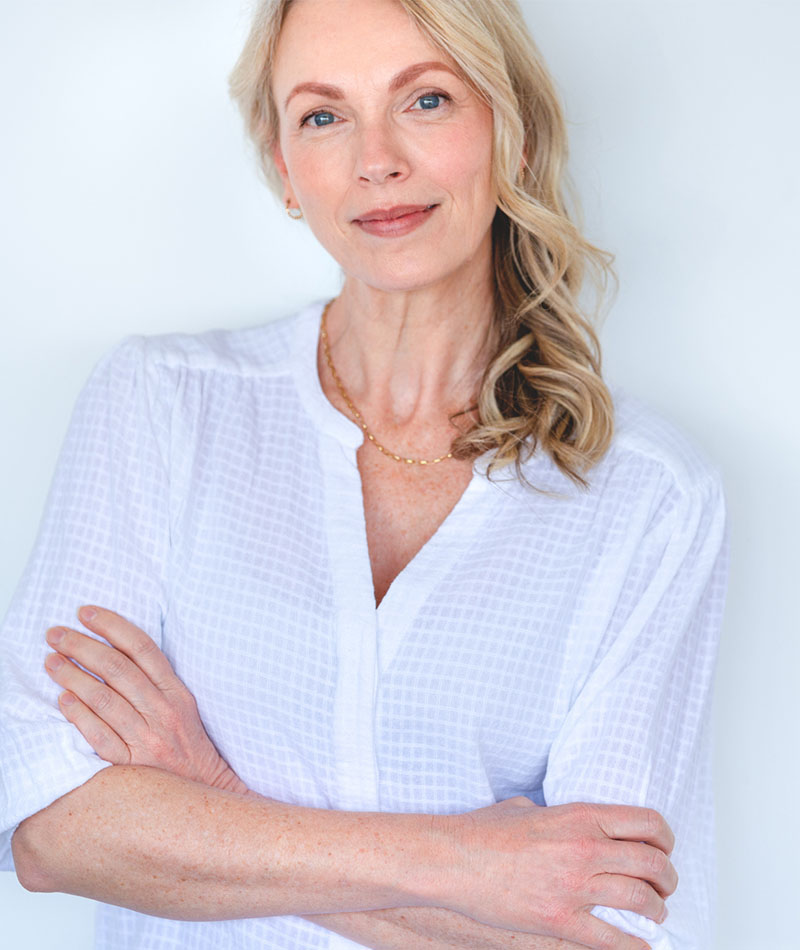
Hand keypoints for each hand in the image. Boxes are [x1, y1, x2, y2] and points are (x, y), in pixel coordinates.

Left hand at [44, 606, 247, 794]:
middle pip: (118, 668)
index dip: (112, 625)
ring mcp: (148, 739)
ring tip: (51, 661)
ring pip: (105, 698)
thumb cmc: (189, 749)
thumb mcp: (184, 708)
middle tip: (56, 634)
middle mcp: (164, 712)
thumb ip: (156, 683)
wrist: (206, 794)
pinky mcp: (133, 766)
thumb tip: (116, 653)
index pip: (142, 648)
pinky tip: (63, 700)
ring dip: (73, 675)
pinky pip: (101, 736)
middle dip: (83, 646)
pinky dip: (80, 716)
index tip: (85, 613)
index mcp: (177, 693)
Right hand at [445, 795, 676, 948]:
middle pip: (653, 863)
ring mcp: (575, 886)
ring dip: (656, 911)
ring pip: (642, 901)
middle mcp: (585, 848)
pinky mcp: (561, 919)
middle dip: (667, 879)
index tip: (664, 850)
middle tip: (664, 887)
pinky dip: (635, 946)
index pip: (647, 823)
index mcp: (580, 816)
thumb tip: (571, 827)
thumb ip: (559, 816)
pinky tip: (640, 946)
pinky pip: (614, 940)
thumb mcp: (528, 807)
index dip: (665, 839)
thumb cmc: (484, 832)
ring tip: (653, 914)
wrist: (455, 860)